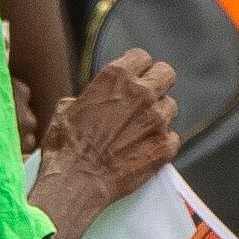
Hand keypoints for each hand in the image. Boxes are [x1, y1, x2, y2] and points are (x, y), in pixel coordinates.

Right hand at [40, 52, 180, 212]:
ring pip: (171, 107)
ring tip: (141, 130)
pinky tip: (145, 150)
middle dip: (158, 83)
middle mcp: (141, 93)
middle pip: (166, 73)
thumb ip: (90, 97)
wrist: (75, 182)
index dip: (137, 67)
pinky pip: (173, 138)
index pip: (142, 56)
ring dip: (159, 115)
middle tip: (148, 97)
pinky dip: (161, 143)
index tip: (134, 77)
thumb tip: (95, 100)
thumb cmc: (65, 146)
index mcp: (116, 77)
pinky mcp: (164, 146)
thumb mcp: (66, 109)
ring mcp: (157, 120)